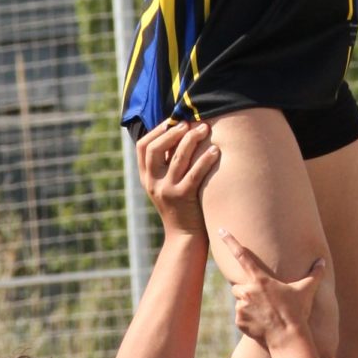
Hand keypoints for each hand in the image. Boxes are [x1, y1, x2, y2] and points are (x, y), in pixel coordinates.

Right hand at [138, 118, 218, 237]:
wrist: (184, 236)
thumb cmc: (181, 205)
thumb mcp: (166, 184)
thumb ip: (167, 164)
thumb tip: (180, 132)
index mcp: (146, 177)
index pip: (142, 147)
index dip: (156, 130)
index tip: (172, 120)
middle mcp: (153, 183)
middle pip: (154, 149)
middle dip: (172, 132)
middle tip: (189, 124)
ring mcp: (166, 191)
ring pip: (176, 159)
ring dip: (191, 140)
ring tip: (205, 129)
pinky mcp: (183, 198)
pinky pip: (194, 173)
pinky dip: (205, 159)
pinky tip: (215, 150)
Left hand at [220, 230, 326, 350]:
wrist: (288, 338)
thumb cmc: (297, 312)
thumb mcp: (307, 290)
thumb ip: (315, 274)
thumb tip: (323, 261)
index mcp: (260, 279)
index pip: (242, 255)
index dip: (231, 241)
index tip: (221, 230)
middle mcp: (247, 291)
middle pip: (239, 286)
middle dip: (248, 292)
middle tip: (264, 301)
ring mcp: (241, 306)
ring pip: (240, 302)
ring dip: (248, 305)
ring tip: (265, 314)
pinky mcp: (239, 321)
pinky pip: (240, 317)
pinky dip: (248, 319)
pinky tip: (261, 323)